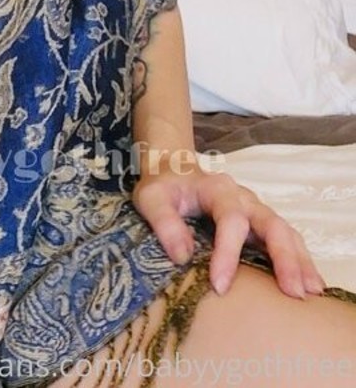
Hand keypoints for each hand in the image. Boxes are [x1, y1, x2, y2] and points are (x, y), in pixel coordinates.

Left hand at [131, 153, 325, 299]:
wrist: (173, 169)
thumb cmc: (163, 186)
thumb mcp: (150, 197)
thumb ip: (164, 221)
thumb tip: (182, 256)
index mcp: (217, 189)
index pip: (231, 219)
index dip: (228, 252)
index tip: (220, 285)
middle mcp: (244, 199)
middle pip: (271, 223)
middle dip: (284, 257)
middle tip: (292, 291)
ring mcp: (255, 211)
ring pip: (285, 232)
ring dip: (300, 261)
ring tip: (311, 293)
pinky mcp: (259, 226)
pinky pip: (286, 240)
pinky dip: (300, 261)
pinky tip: (311, 285)